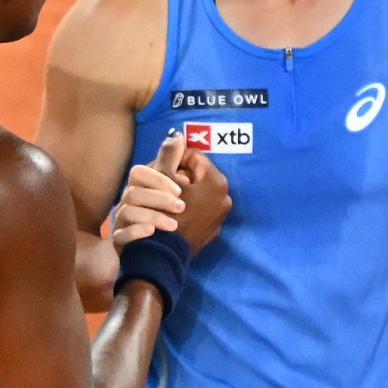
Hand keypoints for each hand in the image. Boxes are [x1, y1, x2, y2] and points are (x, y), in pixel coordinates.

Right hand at [107, 131, 232, 255]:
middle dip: (180, 177)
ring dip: (182, 193)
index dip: (175, 160)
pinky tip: (172, 214)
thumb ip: (169, 154)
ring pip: (198, 194)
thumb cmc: (163, 211)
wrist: (164, 254)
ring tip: (166, 200)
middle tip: (163, 185)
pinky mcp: (211, 231)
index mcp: (216, 182)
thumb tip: (176, 134)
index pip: (194, 157)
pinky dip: (187, 208)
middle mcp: (224, 198)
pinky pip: (198, 211)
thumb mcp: (164, 179)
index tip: (162, 170)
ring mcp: (219, 217)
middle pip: (197, 176)